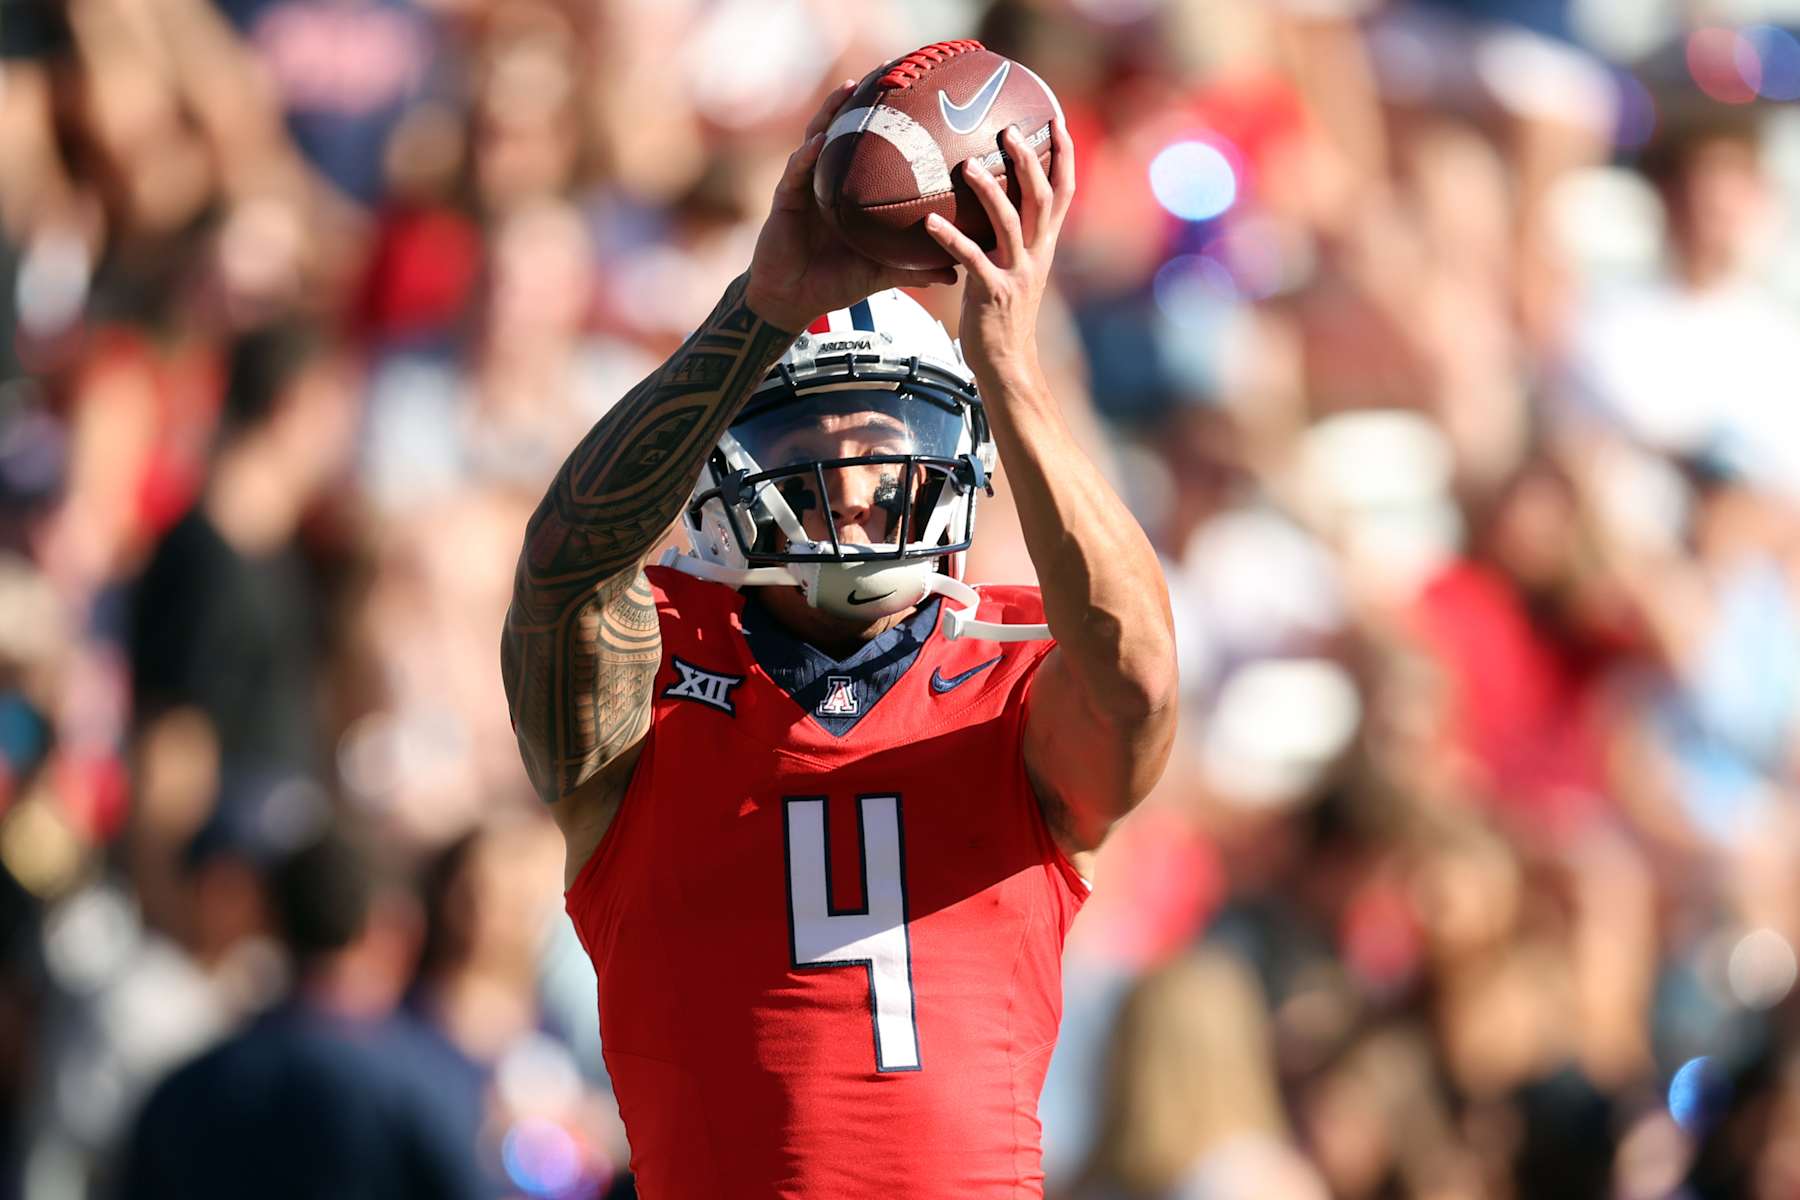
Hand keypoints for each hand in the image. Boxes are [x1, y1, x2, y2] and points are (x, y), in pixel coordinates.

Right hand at [744, 81, 957, 331]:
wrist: (792, 300)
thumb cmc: (834, 282)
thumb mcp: (879, 273)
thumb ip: (913, 267)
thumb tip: (956, 272)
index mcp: (851, 193)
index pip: (872, 151)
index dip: (888, 124)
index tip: (915, 99)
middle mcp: (829, 182)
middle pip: (845, 133)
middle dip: (861, 102)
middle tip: (884, 74)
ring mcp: (806, 187)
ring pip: (817, 139)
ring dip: (831, 113)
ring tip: (849, 90)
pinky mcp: (785, 199)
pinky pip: (796, 172)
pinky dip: (807, 156)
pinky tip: (819, 142)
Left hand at [924, 120, 1073, 381]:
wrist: (1007, 363)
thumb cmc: (1000, 315)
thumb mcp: (1012, 270)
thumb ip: (1005, 238)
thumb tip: (982, 203)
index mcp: (1044, 245)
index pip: (1063, 192)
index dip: (1064, 155)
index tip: (1056, 120)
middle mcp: (1037, 254)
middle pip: (1042, 198)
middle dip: (1029, 161)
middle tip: (1008, 130)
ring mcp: (1017, 273)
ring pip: (1010, 222)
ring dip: (989, 191)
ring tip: (967, 166)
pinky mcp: (994, 293)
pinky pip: (971, 260)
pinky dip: (950, 239)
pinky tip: (928, 223)